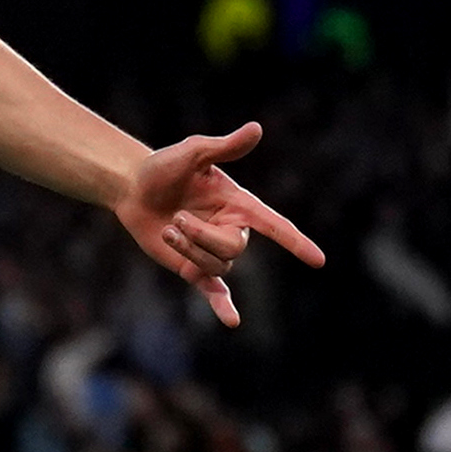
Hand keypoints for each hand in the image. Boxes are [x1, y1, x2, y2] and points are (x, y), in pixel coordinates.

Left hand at [111, 122, 324, 327]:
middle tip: (175, 218)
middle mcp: (231, 229)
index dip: (295, 242)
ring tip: (167, 228)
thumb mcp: (193, 153)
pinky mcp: (192, 267)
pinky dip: (223, 307)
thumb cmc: (164, 167)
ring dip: (188, 248)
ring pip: (215, 266)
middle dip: (203, 237)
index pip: (275, 225)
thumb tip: (256, 129)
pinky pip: (213, 292)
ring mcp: (211, 251)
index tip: (318, 260)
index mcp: (238, 204)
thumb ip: (224, 146)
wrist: (132, 188)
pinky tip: (233, 323)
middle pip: (234, 249)